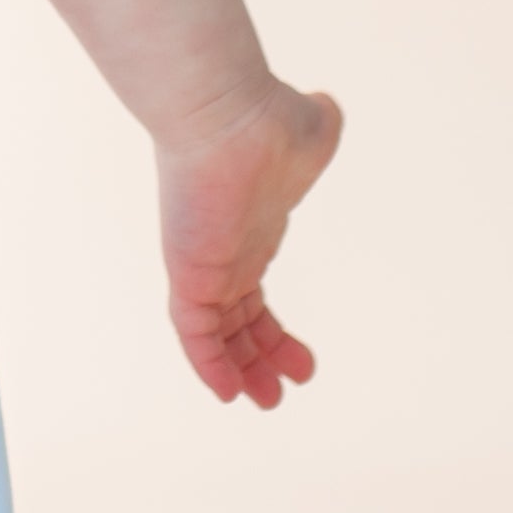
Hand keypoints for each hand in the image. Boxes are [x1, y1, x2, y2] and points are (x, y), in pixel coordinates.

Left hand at [157, 81, 341, 409]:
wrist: (231, 114)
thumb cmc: (270, 120)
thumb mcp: (312, 131)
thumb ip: (318, 128)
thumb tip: (323, 111)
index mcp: (251, 231)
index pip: (251, 294)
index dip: (272, 332)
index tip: (303, 362)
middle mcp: (224, 251)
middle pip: (235, 319)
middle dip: (258, 358)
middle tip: (283, 389)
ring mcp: (203, 263)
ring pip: (214, 333)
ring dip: (238, 370)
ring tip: (267, 401)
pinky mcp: (188, 271)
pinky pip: (194, 332)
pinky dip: (208, 364)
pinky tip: (229, 392)